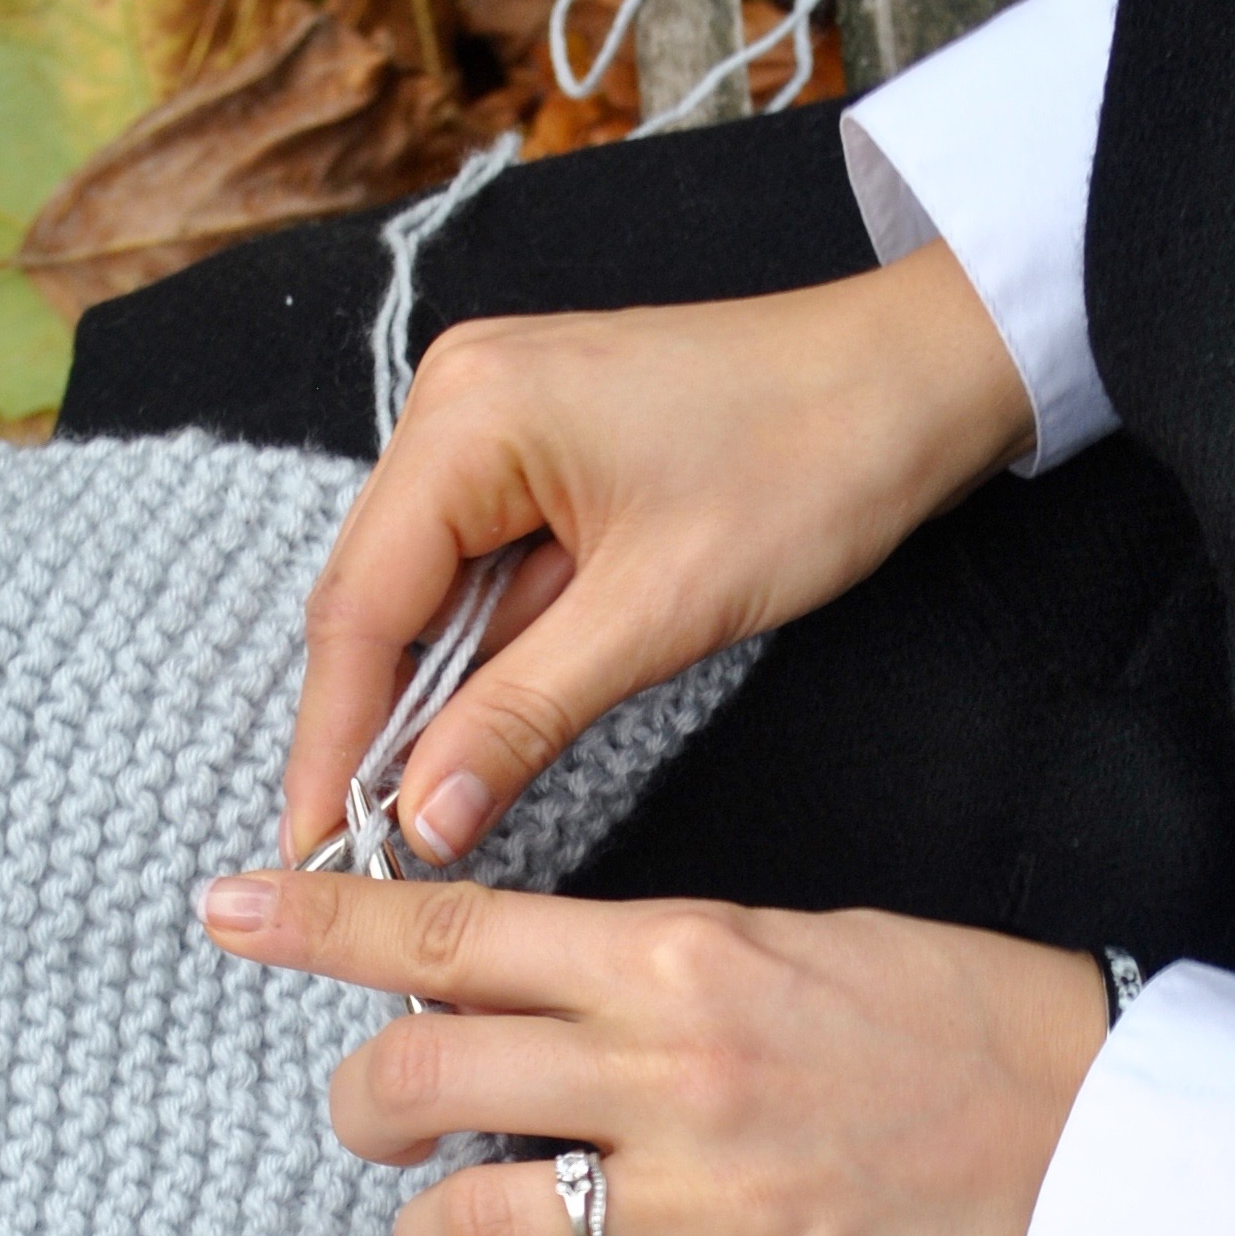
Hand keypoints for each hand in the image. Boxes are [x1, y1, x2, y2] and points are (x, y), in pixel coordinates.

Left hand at [198, 866, 1104, 1235]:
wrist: (1110, 1127)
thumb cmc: (958, 1021)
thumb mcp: (788, 935)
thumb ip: (645, 961)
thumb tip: (517, 982)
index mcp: (679, 959)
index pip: (454, 934)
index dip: (318, 924)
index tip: (228, 911)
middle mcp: (675, 1080)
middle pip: (425, 1081)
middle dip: (362, 1107)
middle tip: (378, 1126)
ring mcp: (718, 1215)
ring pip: (477, 1235)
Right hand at [282, 240, 1033, 868]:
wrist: (917, 378)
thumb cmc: (810, 461)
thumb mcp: (657, 613)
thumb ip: (521, 716)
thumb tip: (422, 819)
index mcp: (466, 417)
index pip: (358, 608)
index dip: (332, 742)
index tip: (316, 852)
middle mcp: (456, 401)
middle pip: (375, 600)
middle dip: (371, 731)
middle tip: (358, 857)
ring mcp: (494, 420)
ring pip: (429, 596)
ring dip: (433, 702)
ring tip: (419, 818)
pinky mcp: (540, 451)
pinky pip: (486, 573)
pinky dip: (488, 658)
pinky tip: (485, 734)